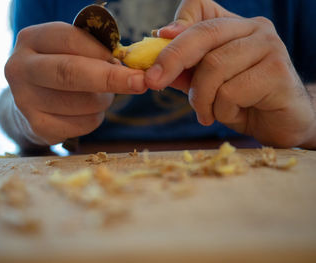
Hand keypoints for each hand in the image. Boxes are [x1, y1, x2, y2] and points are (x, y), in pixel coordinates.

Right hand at [5, 22, 146, 144]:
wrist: (33, 100)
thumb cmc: (61, 69)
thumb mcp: (72, 51)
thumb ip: (95, 53)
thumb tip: (130, 72)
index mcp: (32, 39)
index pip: (71, 40)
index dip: (102, 52)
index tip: (127, 63)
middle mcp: (20, 68)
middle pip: (70, 73)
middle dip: (111, 79)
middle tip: (140, 83)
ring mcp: (25, 100)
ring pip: (81, 103)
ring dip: (103, 101)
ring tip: (100, 97)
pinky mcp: (37, 127)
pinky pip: (82, 125)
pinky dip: (94, 119)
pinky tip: (85, 112)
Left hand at [146, 0, 315, 147]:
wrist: (277, 124)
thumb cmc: (240, 101)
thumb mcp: (206, 84)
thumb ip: (184, 70)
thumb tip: (153, 63)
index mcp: (234, 26)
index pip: (200, 6)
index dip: (177, 22)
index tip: (158, 39)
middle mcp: (254, 28)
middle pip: (203, 34)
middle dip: (172, 59)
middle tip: (153, 82)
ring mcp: (269, 46)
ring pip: (214, 66)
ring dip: (201, 98)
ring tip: (207, 113)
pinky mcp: (277, 71)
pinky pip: (230, 92)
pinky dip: (221, 110)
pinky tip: (233, 113)